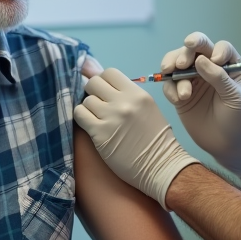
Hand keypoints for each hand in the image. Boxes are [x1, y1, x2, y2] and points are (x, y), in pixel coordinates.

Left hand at [73, 68, 198, 209]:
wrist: (160, 166)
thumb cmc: (156, 139)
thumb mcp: (147, 108)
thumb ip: (127, 94)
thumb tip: (102, 80)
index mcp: (138, 94)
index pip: (110, 73)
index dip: (103, 81)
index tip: (104, 91)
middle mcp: (124, 102)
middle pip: (94, 83)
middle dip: (92, 92)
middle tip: (97, 105)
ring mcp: (111, 117)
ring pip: (86, 100)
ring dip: (88, 108)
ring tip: (97, 119)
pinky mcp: (100, 133)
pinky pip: (80, 115)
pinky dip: (82, 118)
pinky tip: (90, 125)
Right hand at [161, 32, 240, 178]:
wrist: (226, 143)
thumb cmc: (236, 118)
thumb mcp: (234, 97)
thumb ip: (219, 77)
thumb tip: (200, 59)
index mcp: (228, 65)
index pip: (220, 48)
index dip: (214, 50)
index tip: (216, 60)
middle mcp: (209, 67)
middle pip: (193, 49)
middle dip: (185, 53)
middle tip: (182, 64)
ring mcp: (192, 79)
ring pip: (176, 62)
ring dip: (173, 67)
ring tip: (178, 83)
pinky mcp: (179, 93)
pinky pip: (169, 84)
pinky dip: (170, 89)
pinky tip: (178, 100)